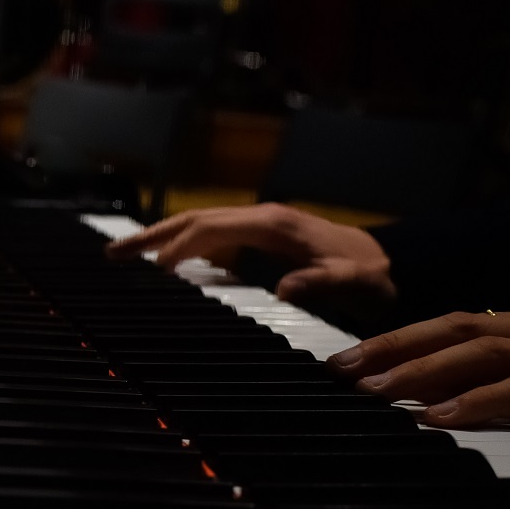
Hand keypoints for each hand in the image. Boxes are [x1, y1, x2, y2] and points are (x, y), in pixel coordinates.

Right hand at [107, 204, 396, 313]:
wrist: (398, 263)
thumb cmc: (373, 276)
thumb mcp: (352, 283)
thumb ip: (320, 284)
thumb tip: (283, 291)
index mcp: (272, 224)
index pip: (209, 228)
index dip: (176, 247)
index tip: (148, 270)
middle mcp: (262, 217)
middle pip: (193, 221)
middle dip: (150, 236)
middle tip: (110, 254)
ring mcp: (261, 224)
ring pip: (199, 226)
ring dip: (161, 239)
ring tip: (125, 256)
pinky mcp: (264, 236)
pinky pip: (213, 237)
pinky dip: (184, 246)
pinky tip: (170, 264)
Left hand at [331, 305, 509, 458]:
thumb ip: (495, 404)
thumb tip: (421, 411)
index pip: (456, 325)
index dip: (395, 341)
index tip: (342, 366)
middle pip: (464, 327)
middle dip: (396, 348)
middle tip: (342, 374)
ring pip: (493, 349)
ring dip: (427, 371)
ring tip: (377, 394)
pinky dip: (485, 401)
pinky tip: (442, 418)